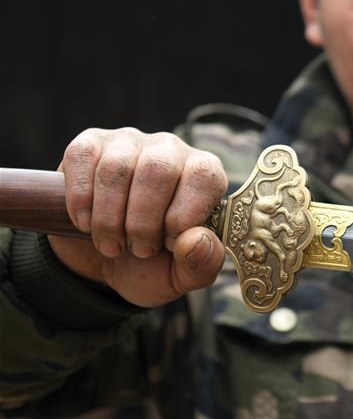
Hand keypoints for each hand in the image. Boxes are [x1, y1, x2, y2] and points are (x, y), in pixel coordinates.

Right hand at [48, 127, 227, 307]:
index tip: (168, 244)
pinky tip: (86, 223)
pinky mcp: (90, 144)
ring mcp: (129, 142)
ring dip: (109, 217)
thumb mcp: (182, 276)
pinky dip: (81, 200)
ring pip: (118, 167)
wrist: (100, 263)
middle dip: (143, 222)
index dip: (184, 216)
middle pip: (158, 169)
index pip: (204, 176)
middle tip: (138, 251)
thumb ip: (202, 263)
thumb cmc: (151, 264)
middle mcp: (171, 150)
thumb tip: (197, 240)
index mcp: (205, 174)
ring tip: (111, 245)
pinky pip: (84, 158)